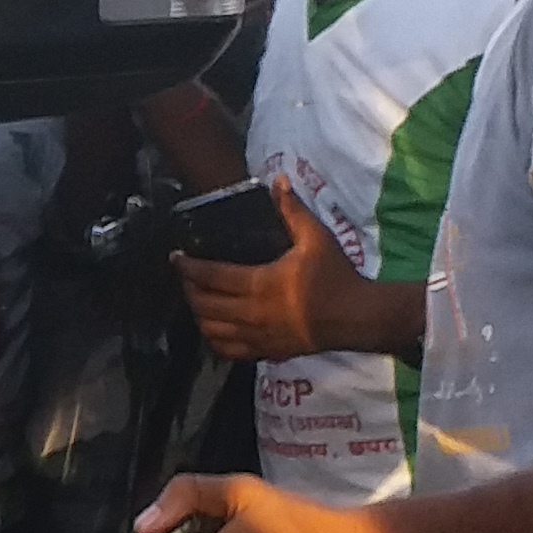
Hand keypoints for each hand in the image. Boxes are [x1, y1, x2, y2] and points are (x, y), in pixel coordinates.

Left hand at [176, 185, 376, 362]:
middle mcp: (251, 313)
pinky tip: (213, 328)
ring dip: (198, 315)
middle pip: (204, 305)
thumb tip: (279, 180)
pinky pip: (228, 351)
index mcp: (259, 284)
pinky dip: (214, 339)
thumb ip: (293, 211)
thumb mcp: (317, 238)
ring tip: (197, 299)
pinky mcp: (265, 351)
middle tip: (187, 277)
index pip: (211, 276)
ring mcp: (256, 336)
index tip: (176, 258)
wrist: (356, 317)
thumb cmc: (336, 277)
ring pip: (211, 330)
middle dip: (189, 290)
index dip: (188, 267)